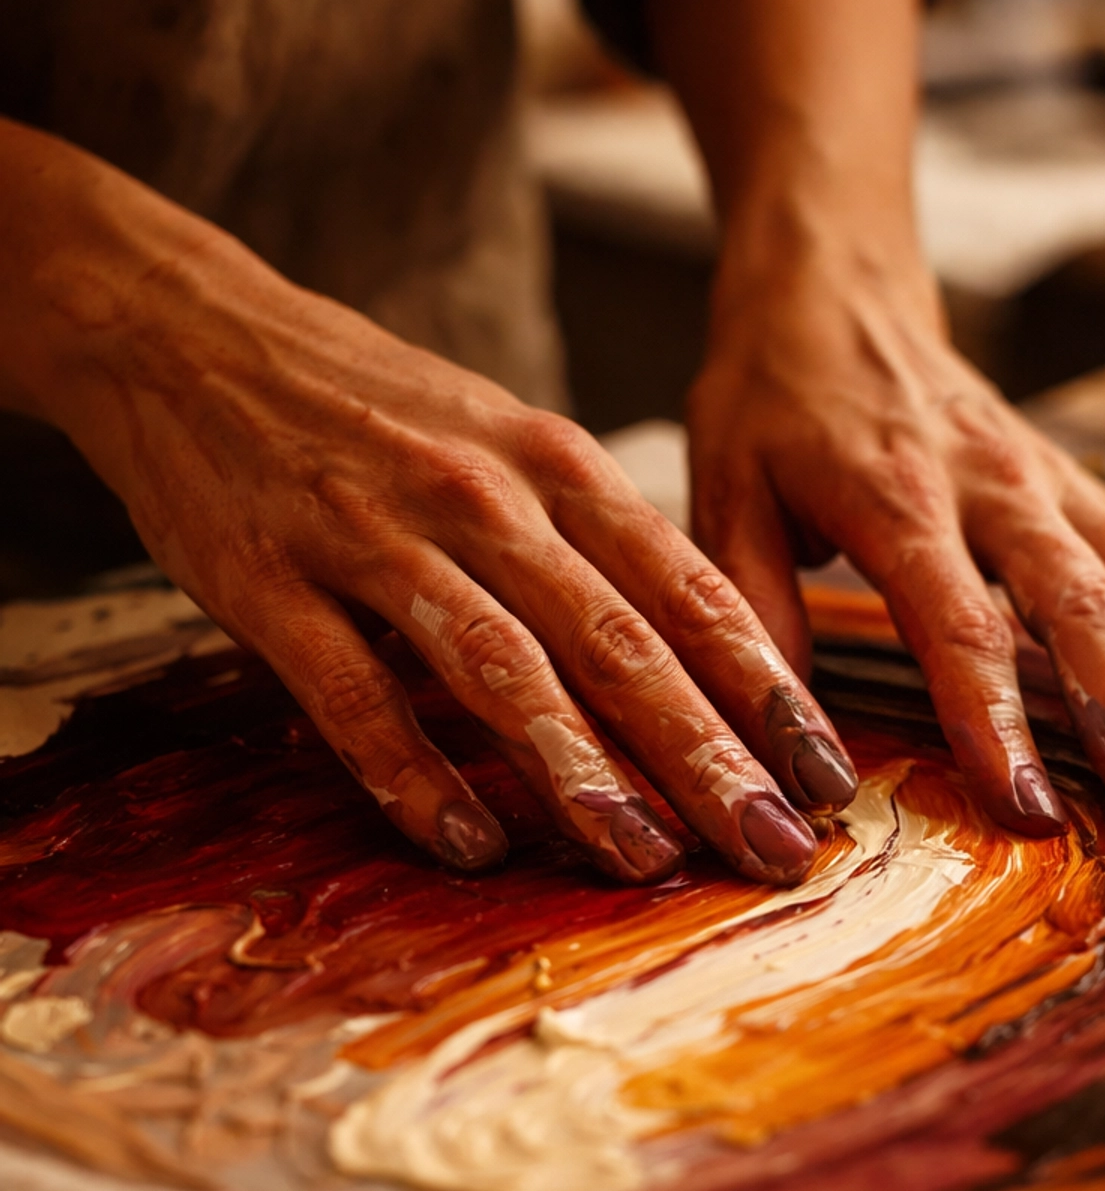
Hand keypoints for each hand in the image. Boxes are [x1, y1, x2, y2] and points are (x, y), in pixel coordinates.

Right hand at [0, 120, 855, 885]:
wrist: (190, 332)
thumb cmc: (373, 413)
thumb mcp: (504, 448)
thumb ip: (591, 546)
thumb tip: (705, 663)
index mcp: (555, 464)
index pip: (688, 588)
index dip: (765, 690)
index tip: (829, 776)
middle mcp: (482, 495)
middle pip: (618, 639)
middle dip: (708, 754)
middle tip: (776, 846)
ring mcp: (375, 534)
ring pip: (499, 665)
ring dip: (579, 771)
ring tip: (645, 858)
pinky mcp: (271, 577)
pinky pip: (353, 690)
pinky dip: (414, 772)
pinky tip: (470, 842)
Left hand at [689, 241, 1104, 835]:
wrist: (834, 289)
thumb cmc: (771, 402)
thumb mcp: (726, 494)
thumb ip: (756, 610)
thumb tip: (782, 741)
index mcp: (896, 496)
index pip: (962, 625)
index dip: (1000, 721)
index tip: (1032, 810)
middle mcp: (994, 482)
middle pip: (1086, 603)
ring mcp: (1051, 476)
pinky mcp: (1081, 479)